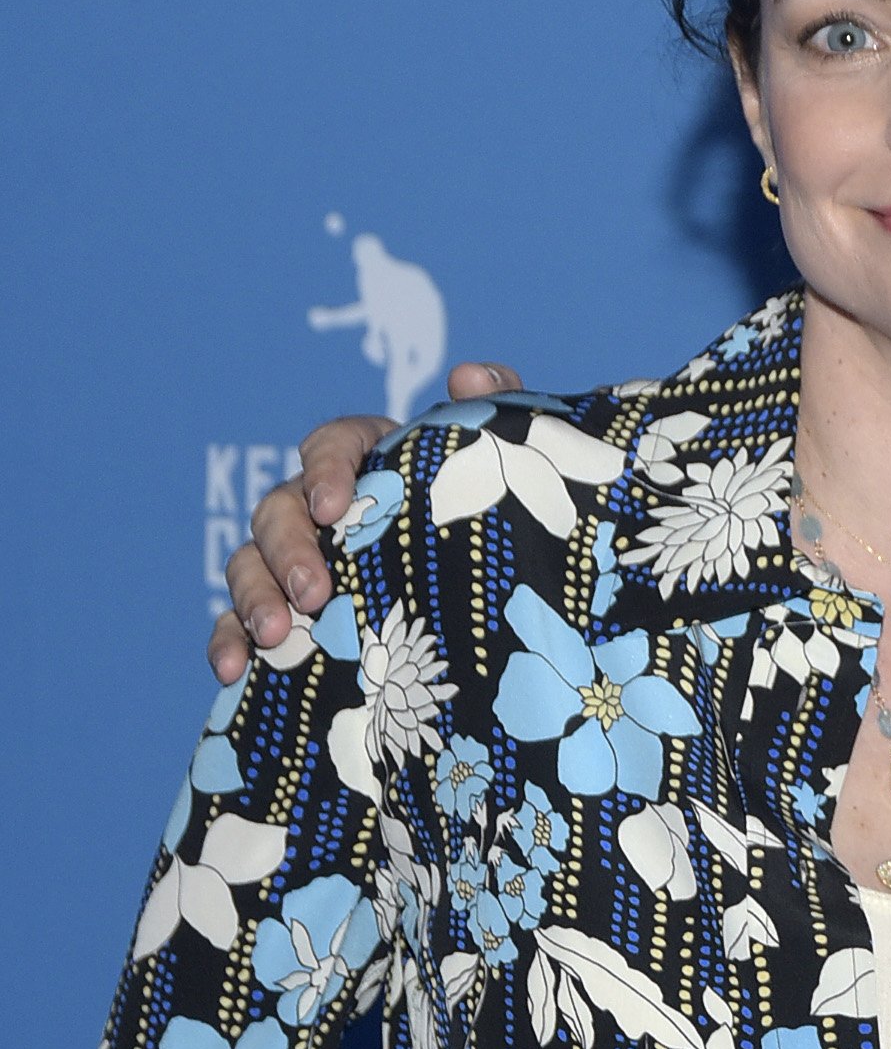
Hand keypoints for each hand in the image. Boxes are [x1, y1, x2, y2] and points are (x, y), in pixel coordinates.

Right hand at [209, 360, 526, 673]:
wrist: (496, 598)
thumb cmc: (491, 516)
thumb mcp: (504, 464)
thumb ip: (497, 407)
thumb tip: (467, 377)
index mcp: (369, 463)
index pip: (331, 446)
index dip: (324, 469)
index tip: (334, 506)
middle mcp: (319, 512)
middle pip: (277, 511)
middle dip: (288, 550)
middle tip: (315, 591)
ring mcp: (294, 564)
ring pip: (249, 566)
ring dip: (254, 597)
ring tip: (278, 636)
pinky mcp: (285, 617)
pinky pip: (237, 625)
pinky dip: (228, 641)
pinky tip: (234, 670)